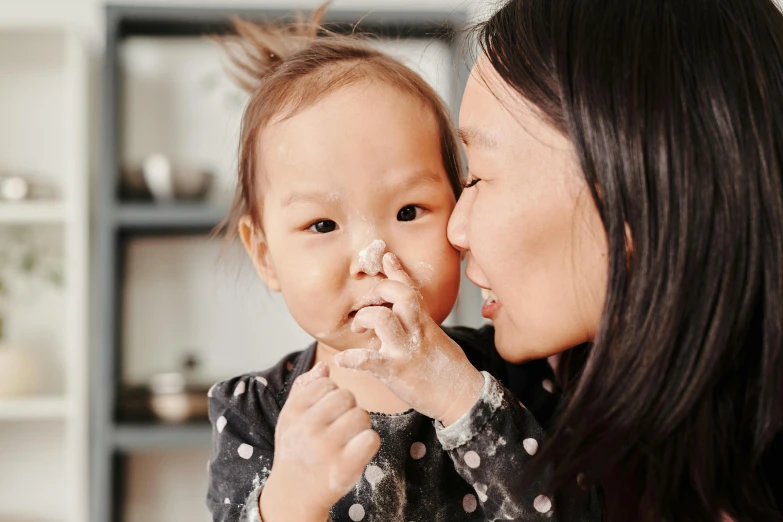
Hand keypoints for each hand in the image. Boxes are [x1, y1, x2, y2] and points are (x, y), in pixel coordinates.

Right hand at [260, 362, 380, 521]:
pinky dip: (368, 443)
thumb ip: (305, 388)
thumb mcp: (290, 417)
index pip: (327, 384)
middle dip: (348, 408)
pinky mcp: (345, 467)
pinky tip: (356, 450)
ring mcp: (326, 448)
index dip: (331, 397)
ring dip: (360, 426)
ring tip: (347, 439)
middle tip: (339, 426)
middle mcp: (308, 428)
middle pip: (347, 396)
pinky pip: (372, 438)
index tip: (325, 414)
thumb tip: (324, 366)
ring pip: (362, 416)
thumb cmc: (296, 449)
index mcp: (294, 412)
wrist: (294, 493)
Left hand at [334, 252, 484, 425]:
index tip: (386, 258)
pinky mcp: (396, 371)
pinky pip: (370, 360)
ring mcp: (406, 350)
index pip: (411, 289)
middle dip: (379, 292)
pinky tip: (343, 361)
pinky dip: (352, 359)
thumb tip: (402, 314)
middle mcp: (416, 331)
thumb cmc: (448, 370)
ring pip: (382, 319)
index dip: (398, 272)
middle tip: (367, 306)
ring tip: (358, 331)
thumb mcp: (436, 337)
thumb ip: (419, 322)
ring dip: (364, 319)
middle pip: (400, 295)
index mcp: (424, 322)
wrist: (461, 397)